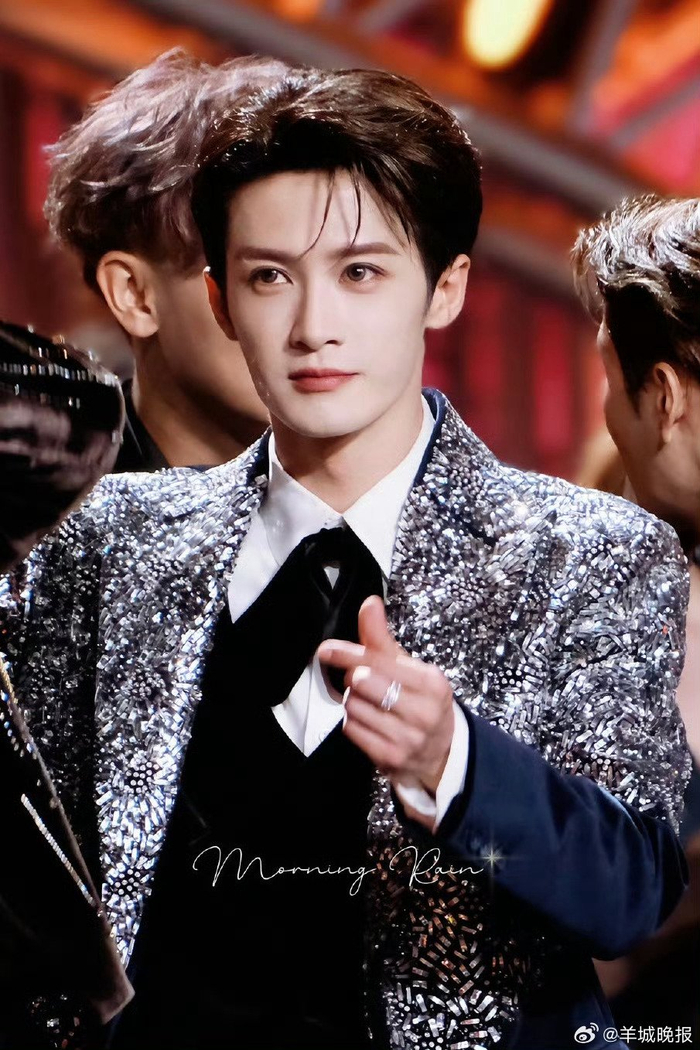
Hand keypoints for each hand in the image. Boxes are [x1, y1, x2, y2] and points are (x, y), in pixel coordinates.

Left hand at [317, 595, 453, 794]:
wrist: (443, 752)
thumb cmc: (423, 703)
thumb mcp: (411, 669)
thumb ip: (384, 639)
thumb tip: (370, 604)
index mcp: (431, 682)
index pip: (379, 660)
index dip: (349, 652)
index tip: (327, 649)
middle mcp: (422, 711)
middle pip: (362, 682)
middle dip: (354, 677)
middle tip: (360, 680)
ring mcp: (407, 738)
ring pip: (353, 706)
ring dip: (352, 701)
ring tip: (368, 701)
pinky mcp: (390, 758)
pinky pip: (352, 729)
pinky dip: (352, 721)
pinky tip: (367, 719)